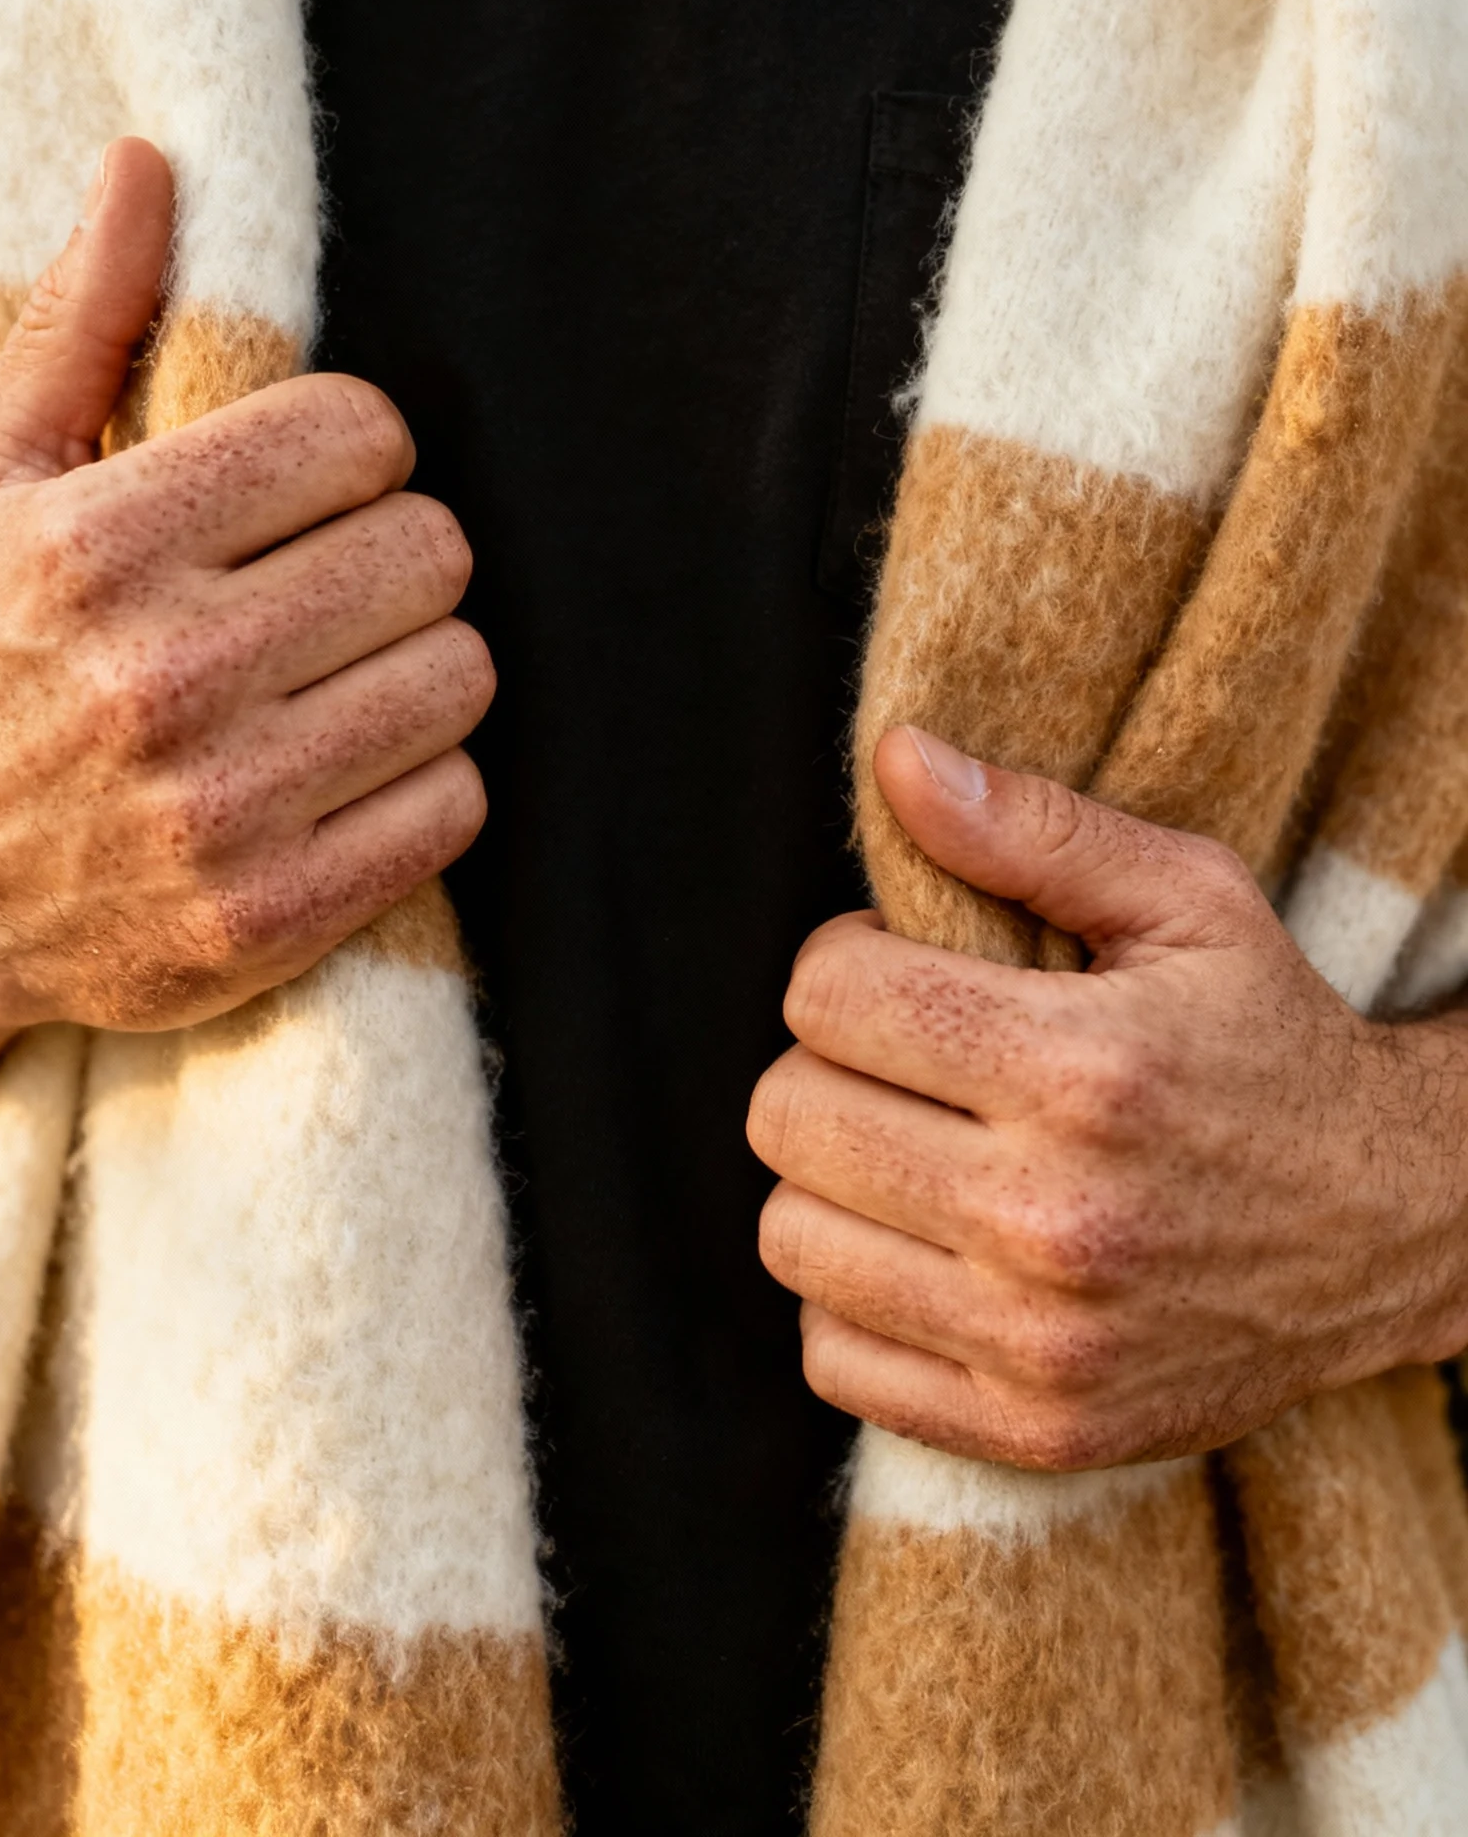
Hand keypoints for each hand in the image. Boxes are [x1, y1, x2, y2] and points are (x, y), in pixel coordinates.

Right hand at [0, 139, 492, 1080]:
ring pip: (460, 675)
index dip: (356, 452)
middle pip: (430, 551)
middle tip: (338, 587)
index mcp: (100, 543)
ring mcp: (219, 808)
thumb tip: (147, 162)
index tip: (315, 491)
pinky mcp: (270, 916)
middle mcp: (160, 674)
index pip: (360, 433)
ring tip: (345, 677)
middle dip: (397, 557)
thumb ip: (85, 318)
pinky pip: (455, 802)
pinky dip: (425, 783)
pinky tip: (347, 771)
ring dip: (421, 667)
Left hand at [748, 726, 1467, 1469]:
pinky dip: (857, 1292)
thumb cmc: (1272, 1040)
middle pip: (789, 1113)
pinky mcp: (1034, 1429)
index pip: (827, 994)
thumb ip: (1033, 826)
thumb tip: (895, 757)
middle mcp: (1051, 1217)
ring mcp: (1039, 1342)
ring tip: (919, 1145)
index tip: (909, 968)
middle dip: (830, 1062)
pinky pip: (833, 1352)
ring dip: (833, 1177)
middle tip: (912, 1058)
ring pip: (791, 1235)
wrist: (1396, 1227)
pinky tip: (931, 1244)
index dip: (850, 960)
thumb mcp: (1188, 901)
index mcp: (1081, 1068)